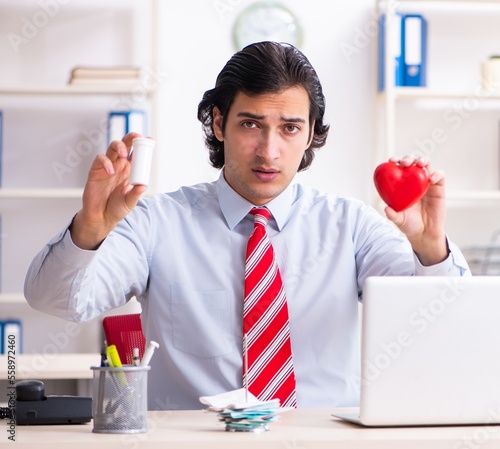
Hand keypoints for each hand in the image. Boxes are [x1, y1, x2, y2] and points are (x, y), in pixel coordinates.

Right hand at [69, 132, 146, 249]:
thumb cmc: (117, 208)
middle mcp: (119, 166)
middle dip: (130, 139)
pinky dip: (105, 163)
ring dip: (118, 146)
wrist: (101, 217)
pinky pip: (100, 160)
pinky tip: (111, 172)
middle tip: (137, 137)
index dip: (142, 145)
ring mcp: (107, 167)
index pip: (136, 154)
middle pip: (124, 146)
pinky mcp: (95, 171)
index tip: (150, 139)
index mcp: (129, 171)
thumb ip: (135, 194)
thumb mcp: (130, 202)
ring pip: (112, 148)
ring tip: (124, 153)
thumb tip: (143, 185)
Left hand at [384, 156, 448, 265]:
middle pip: (412, 162)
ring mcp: (427, 183)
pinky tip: (432, 179)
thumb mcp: (399, 220)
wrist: (425, 233)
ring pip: (426, 164)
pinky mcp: (439, 187)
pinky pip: (439, 176)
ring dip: (423, 160)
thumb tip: (386, 209)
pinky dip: (436, 174)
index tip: (390, 160)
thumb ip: (392, 215)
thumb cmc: (409, 224)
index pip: (398, 168)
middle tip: (404, 163)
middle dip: (408, 158)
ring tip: (419, 164)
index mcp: (402, 185)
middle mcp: (414, 181)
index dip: (395, 161)